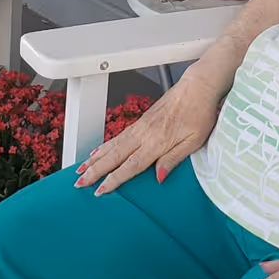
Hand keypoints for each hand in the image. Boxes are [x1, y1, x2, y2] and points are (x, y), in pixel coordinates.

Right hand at [74, 73, 221, 194]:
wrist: (197, 87)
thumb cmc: (199, 113)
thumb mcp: (194, 141)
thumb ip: (174, 159)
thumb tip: (158, 177)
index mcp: (156, 142)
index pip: (130, 166)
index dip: (113, 179)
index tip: (99, 190)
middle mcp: (144, 134)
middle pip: (114, 156)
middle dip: (95, 171)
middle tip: (79, 182)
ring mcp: (140, 127)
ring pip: (112, 145)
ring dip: (95, 158)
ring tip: (81, 168)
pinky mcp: (141, 121)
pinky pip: (118, 136)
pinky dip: (105, 145)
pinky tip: (98, 150)